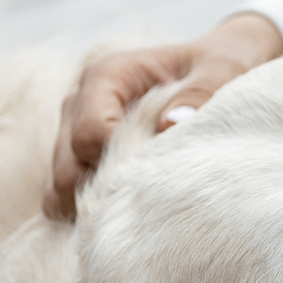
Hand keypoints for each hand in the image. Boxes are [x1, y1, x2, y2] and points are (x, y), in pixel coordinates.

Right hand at [44, 11, 282, 219]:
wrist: (218, 66)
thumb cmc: (219, 65)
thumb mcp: (223, 70)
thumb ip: (201, 93)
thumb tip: (171, 125)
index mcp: (107, 75)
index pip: (89, 134)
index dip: (119, 165)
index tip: (160, 175)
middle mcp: (80, 101)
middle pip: (67, 166)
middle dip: (103, 193)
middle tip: (152, 204)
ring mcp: (73, 130)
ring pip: (59, 185)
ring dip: (92, 207)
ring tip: (140, 213)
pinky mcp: (78, 156)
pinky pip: (63, 196)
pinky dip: (88, 212)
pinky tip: (126, 216)